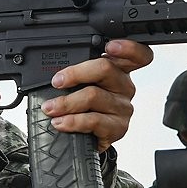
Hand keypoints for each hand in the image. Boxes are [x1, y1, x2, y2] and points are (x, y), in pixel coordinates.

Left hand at [39, 39, 153, 150]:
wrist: (85, 140)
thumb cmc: (81, 107)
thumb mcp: (80, 84)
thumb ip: (77, 72)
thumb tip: (54, 70)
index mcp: (119, 69)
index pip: (136, 55)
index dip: (128, 47)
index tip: (109, 46)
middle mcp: (124, 86)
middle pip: (106, 68)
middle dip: (75, 74)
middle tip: (57, 81)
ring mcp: (123, 107)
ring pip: (94, 96)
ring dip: (66, 102)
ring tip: (50, 108)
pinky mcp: (118, 128)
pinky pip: (94, 121)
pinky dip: (72, 121)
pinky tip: (61, 122)